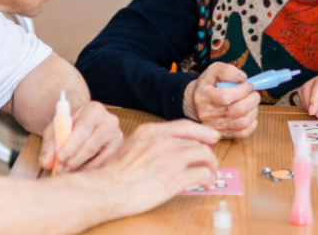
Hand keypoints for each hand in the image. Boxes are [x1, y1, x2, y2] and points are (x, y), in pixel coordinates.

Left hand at [39, 101, 122, 173]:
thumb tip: (46, 163)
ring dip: (82, 168)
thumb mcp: (56, 130)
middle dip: (75, 160)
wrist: (86, 124)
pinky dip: (91, 171)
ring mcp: (117, 136)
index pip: (83, 128)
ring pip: (101, 157)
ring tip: (67, 174)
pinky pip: (105, 164)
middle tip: (60, 171)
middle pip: (92, 144)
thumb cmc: (70, 127)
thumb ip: (49, 145)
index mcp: (94, 110)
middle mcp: (109, 121)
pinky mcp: (119, 150)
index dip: (72, 145)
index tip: (60, 158)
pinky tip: (79, 174)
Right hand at [98, 120, 219, 215]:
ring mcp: (171, 158)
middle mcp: (163, 141)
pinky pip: (202, 173)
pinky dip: (207, 177)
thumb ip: (149, 144)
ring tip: (209, 174)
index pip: (185, 126)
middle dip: (207, 153)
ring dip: (210, 165)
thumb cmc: (112, 175)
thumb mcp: (129, 146)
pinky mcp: (176, 177)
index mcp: (151, 131)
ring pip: (204, 155)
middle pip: (197, 141)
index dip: (202, 131)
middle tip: (210, 162)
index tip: (212, 137)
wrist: (106, 190)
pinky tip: (205, 183)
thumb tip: (165, 149)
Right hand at [184, 63, 260, 138]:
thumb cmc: (208, 85)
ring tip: (251, 102)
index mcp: (203, 96)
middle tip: (254, 93)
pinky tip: (249, 113)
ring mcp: (215, 126)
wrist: (195, 102)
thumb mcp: (213, 71)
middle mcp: (207, 114)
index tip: (249, 85)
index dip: (242, 90)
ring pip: (243, 123)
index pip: (225, 97)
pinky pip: (243, 133)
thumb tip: (242, 77)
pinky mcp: (222, 134)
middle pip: (237, 110)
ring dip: (254, 110)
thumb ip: (227, 71)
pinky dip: (252, 123)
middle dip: (252, 99)